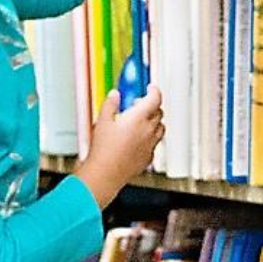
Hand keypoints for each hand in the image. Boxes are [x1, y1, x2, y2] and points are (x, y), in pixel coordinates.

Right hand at [75, 87, 165, 206]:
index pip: (155, 98)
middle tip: (140, 104)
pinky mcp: (148, 158)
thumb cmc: (103, 150)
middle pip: (159, 112)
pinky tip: (139, 139)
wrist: (105, 174)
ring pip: (161, 128)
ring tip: (141, 121)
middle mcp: (148, 131)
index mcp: (139, 118)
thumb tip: (114, 95)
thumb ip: (110, 104)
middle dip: (152, 105)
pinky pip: (155, 144)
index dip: (154, 90)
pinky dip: (151, 138)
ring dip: (154, 121)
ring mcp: (150, 145)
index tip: (151, 87)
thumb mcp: (102, 121)